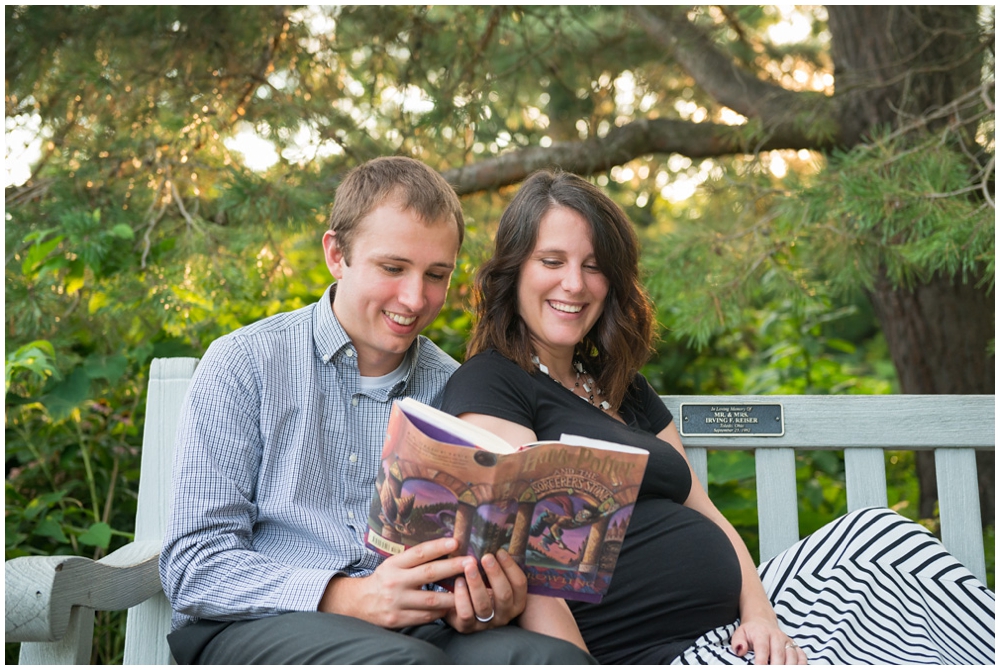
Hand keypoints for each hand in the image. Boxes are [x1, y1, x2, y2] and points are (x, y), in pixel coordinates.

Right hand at [319, 537, 466, 628]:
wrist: (359, 603)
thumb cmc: (384, 580)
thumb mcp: (394, 564)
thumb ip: (414, 559)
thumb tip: (445, 548)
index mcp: (394, 564)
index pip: (419, 553)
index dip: (438, 546)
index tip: (456, 542)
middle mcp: (395, 582)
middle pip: (429, 574)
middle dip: (452, 567)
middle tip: (470, 562)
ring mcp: (397, 602)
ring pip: (432, 599)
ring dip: (453, 595)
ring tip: (469, 589)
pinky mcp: (398, 619)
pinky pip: (426, 616)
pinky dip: (440, 612)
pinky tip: (451, 607)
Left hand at [446, 549, 526, 632]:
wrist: (458, 610)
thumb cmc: (480, 587)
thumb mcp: (493, 579)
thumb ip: (497, 565)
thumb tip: (494, 539)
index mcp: (515, 601)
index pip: (519, 584)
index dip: (511, 567)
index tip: (499, 551)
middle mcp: (504, 614)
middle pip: (504, 595)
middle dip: (495, 574)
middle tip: (486, 557)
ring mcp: (486, 623)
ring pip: (484, 605)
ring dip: (477, 584)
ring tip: (469, 567)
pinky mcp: (467, 628)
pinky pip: (466, 614)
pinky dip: (462, 597)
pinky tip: (458, 582)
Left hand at [731, 618, 806, 664]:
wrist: (761, 621)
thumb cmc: (750, 632)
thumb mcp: (739, 634)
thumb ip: (738, 642)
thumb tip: (740, 651)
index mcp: (761, 633)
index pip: (762, 648)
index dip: (761, 661)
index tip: (759, 668)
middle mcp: (776, 636)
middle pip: (779, 654)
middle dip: (776, 666)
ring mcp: (787, 641)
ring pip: (792, 656)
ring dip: (789, 666)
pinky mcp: (794, 645)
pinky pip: (802, 655)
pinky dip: (802, 664)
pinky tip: (797, 668)